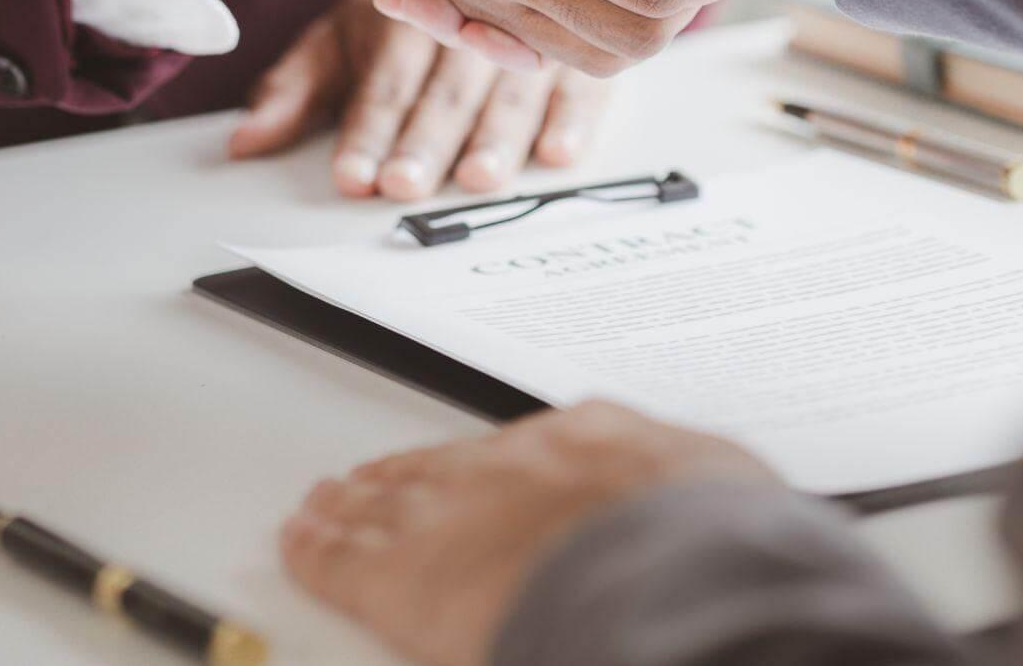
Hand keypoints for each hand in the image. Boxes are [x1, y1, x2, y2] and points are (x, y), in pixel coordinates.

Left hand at [227, 0, 607, 198]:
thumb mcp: (343, 35)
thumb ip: (297, 90)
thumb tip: (243, 145)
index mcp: (402, 19)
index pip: (383, 84)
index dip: (368, 133)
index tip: (353, 177)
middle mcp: (466, 25)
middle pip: (444, 92)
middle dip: (425, 141)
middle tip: (407, 182)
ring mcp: (528, 36)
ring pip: (510, 90)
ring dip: (495, 137)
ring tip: (479, 176)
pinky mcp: (579, 48)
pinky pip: (583, 81)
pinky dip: (573, 117)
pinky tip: (558, 150)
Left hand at [281, 401, 779, 665]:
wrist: (667, 577)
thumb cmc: (709, 545)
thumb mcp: (722, 492)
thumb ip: (688, 488)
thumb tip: (716, 498)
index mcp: (586, 442)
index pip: (514, 450)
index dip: (476, 465)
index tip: (462, 469)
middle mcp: (509, 468)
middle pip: (438, 469)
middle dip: (400, 478)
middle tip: (367, 483)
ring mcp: (455, 515)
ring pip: (384, 506)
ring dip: (351, 508)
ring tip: (323, 507)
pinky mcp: (405, 579)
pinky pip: (342, 560)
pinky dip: (316, 552)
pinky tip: (300, 546)